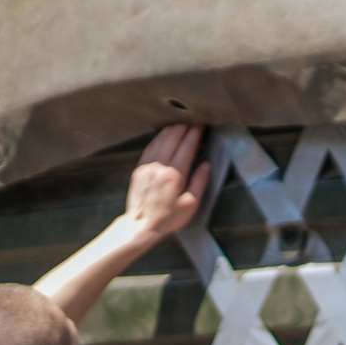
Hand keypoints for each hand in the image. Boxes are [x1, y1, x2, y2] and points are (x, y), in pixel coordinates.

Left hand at [114, 124, 208, 248]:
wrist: (141, 225)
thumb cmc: (168, 218)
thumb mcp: (191, 204)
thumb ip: (200, 183)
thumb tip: (206, 165)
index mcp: (175, 174)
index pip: (187, 146)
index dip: (195, 133)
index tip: (202, 124)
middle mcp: (160, 166)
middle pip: (173, 138)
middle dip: (184, 126)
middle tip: (193, 119)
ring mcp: (148, 166)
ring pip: (160, 139)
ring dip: (171, 129)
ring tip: (181, 122)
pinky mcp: (140, 168)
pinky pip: (150, 147)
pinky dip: (158, 137)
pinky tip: (164, 134)